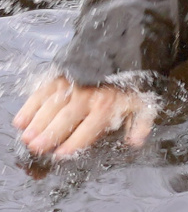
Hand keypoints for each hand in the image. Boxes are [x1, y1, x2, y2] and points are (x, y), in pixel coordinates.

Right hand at [13, 76, 154, 157]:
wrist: (121, 56)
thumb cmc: (129, 86)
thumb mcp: (142, 104)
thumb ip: (140, 125)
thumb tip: (135, 142)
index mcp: (107, 106)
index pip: (88, 129)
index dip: (73, 143)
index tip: (60, 155)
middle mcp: (87, 95)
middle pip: (65, 118)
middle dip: (50, 134)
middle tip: (36, 148)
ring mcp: (71, 85)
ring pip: (50, 107)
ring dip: (37, 123)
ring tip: (27, 138)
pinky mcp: (59, 77)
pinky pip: (41, 93)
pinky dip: (30, 107)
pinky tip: (21, 121)